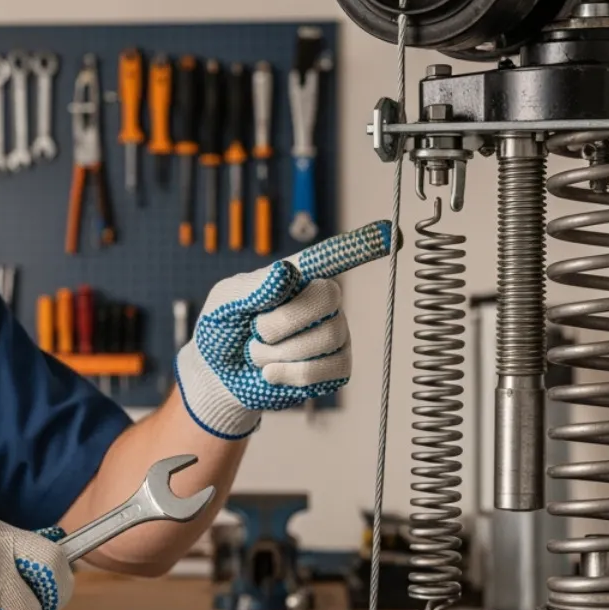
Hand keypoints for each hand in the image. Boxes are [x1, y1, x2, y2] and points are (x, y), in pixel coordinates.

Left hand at [175, 221, 393, 437]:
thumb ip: (253, 287)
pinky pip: (329, 370)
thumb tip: (286, 272)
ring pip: (326, 338)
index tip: (389, 232)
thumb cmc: (222, 330)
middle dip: (282, 321)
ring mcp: (333, 333)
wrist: (218, 377)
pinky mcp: (335, 367)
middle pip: (327, 297)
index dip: (361, 245)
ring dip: (278, 354)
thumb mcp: (224, 302)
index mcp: (296, 275)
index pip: (332, 256)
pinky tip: (272, 374)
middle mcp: (321, 300)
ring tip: (258, 354)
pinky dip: (293, 375)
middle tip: (255, 332)